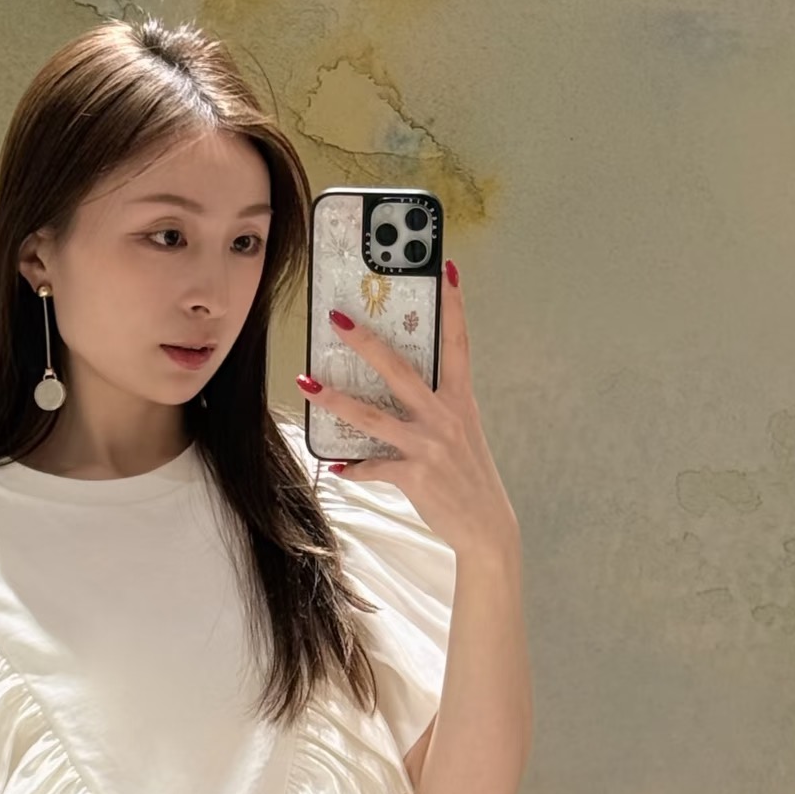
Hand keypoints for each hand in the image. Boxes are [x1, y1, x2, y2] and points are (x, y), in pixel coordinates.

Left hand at [296, 257, 519, 560]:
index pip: (458, 342)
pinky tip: (335, 465)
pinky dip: (352, 467)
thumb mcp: (461, 433)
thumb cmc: (469, 477)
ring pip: (372, 417)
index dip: (453, 304)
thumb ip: (435, 409)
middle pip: (400, 369)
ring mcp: (429, 446)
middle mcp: (445, 417)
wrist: (487, 527)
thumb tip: (397, 393)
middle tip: (337, 318)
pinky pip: (372, 467)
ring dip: (335, 400)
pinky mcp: (415, 476)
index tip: (447, 266)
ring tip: (307, 383)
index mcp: (460, 400)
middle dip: (366, 341)